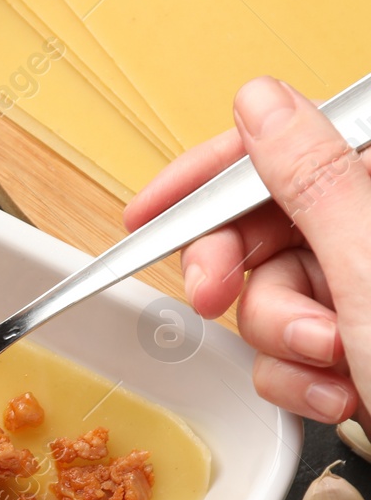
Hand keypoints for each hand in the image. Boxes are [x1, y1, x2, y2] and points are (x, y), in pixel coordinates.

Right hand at [124, 76, 370, 428]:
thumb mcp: (370, 266)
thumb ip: (310, 179)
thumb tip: (262, 107)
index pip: (285, 148)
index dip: (207, 180)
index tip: (150, 213)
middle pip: (264, 232)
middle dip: (246, 279)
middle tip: (217, 296)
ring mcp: (366, 297)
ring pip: (269, 300)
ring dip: (282, 343)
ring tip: (330, 362)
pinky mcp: (355, 350)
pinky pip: (285, 352)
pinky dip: (298, 380)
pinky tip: (339, 392)